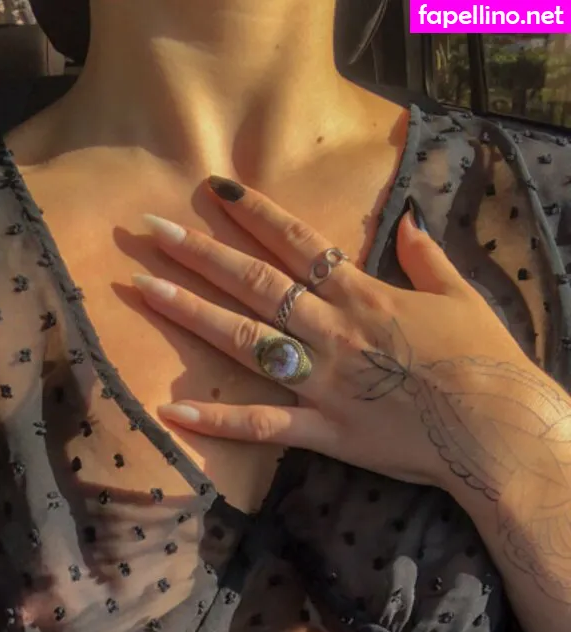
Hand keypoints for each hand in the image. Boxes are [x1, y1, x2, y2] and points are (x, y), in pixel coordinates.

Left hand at [133, 179, 534, 491]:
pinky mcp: (326, 431)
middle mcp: (335, 331)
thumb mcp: (463, 296)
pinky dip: (220, 420)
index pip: (299, 244)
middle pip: (258, 284)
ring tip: (147, 290)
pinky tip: (173, 409)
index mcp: (365, 295)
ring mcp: (326, 382)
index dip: (255, 213)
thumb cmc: (485, 361)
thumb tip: (409, 221)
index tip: (214, 187)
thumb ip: (427, 258)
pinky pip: (265, 425)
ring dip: (195, 314)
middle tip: (151, 230)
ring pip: (250, 342)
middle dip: (202, 253)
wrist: (497, 428)